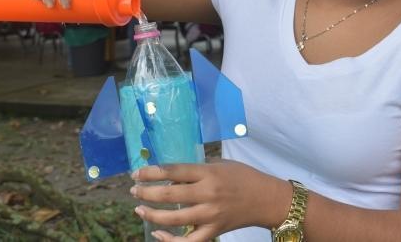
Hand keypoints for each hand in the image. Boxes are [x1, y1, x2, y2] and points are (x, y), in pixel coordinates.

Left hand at [131, 161, 290, 241]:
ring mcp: (210, 215)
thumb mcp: (220, 166)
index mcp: (209, 173)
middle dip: (146, 193)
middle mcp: (208, 194)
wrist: (266, 199)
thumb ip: (197, 171)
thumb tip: (169, 177)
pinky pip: (187, 241)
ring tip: (140, 208)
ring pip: (173, 219)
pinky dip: (170, 240)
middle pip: (168, 195)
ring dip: (152, 214)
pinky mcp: (214, 230)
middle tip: (134, 190)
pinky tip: (158, 233)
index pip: (173, 172)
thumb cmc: (242, 177)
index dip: (151, 173)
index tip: (137, 173)